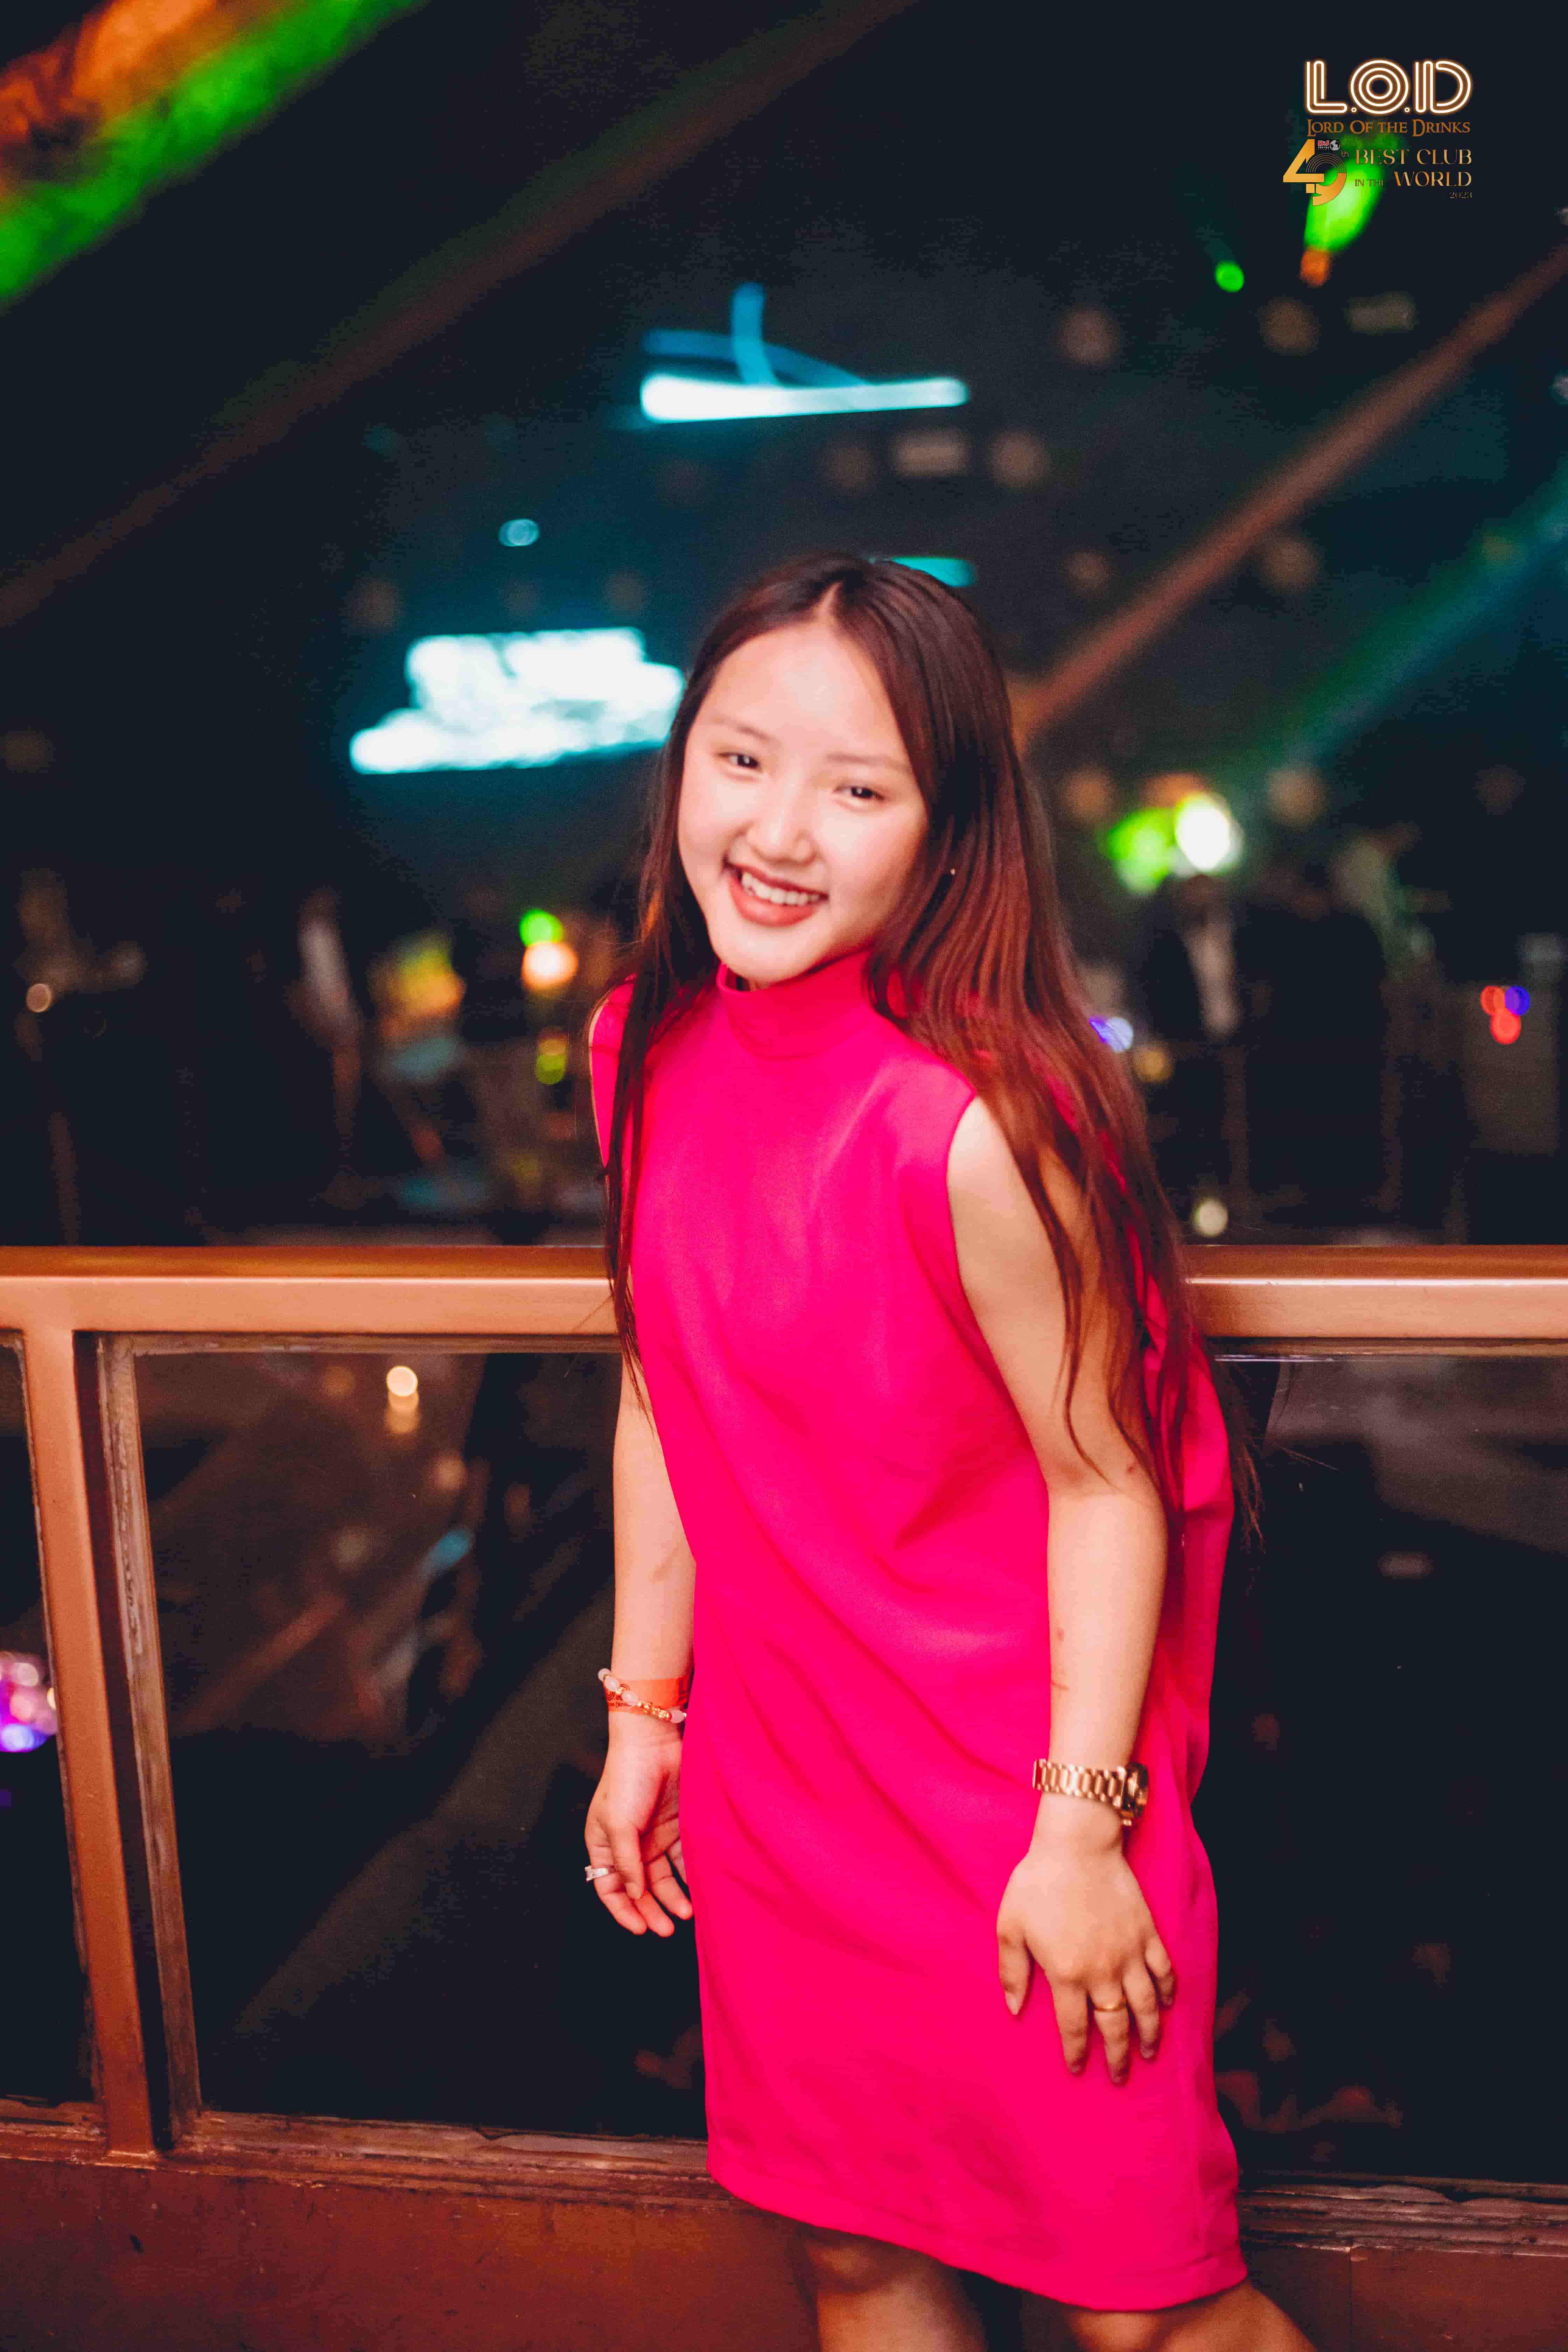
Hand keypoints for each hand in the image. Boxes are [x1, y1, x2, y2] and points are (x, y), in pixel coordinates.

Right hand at [584, 1716, 692, 1936]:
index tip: (640, 1930)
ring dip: (673, 1897)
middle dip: (651, 1911)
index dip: (623, 1911)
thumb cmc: (626, 1779)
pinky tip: (700, 1889)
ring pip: (663, 1878)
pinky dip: (689, 1875)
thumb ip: (626, 1863)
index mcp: (604, 1844)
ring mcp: (653, 1836)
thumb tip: (635, 1897)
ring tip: (688, 1914)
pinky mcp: (676, 1827)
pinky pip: (683, 1859)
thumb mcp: (618, 1824)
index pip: (609, 1889)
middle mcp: (629, 1845)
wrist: (654, 1743)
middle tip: (667, 1930)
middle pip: (639, 1889)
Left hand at [996, 1813, 1175, 2083]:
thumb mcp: (1010, 1926)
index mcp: (1066, 1974)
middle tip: (1121, 2077)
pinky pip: (1163, 1971)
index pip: (1074, 2028)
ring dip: (1148, 2034)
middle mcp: (1102, 1972)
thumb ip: (1013, 1971)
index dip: (1076, 2053)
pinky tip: (1166, 2005)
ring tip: (1148, 2053)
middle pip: (1114, 2027)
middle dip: (1118, 2058)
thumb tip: (1014, 2009)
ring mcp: (1129, 1954)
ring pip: (1145, 2007)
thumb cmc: (1037, 1882)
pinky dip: (1167, 1992)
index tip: (1077, 2070)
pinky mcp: (1147, 1933)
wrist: (1077, 1845)